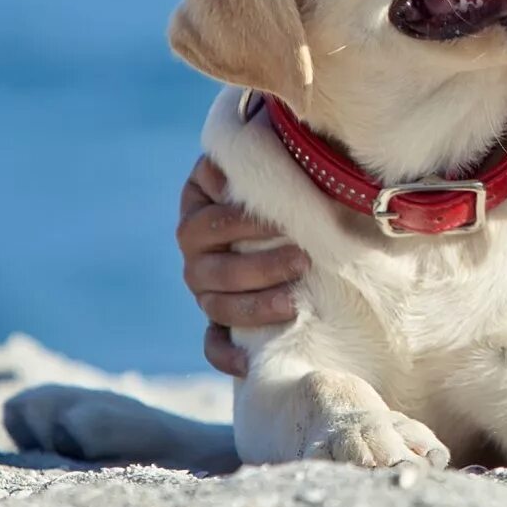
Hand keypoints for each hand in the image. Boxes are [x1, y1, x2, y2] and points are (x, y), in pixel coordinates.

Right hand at [176, 156, 308, 378]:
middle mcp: (197, 248)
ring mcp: (206, 286)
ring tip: (294, 302)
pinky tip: (249, 363)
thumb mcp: (282, 160)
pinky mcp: (222, 320)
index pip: (207, 219)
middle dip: (254, 266)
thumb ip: (266, 153)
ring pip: (213, 303)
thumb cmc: (297, 178)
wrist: (309, 211)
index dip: (238, 222)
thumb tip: (245, 143)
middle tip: (301, 259)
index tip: (279, 220)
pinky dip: (226, 355)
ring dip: (251, 306)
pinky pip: (212, 344)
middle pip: (208, 266)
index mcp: (202, 205)